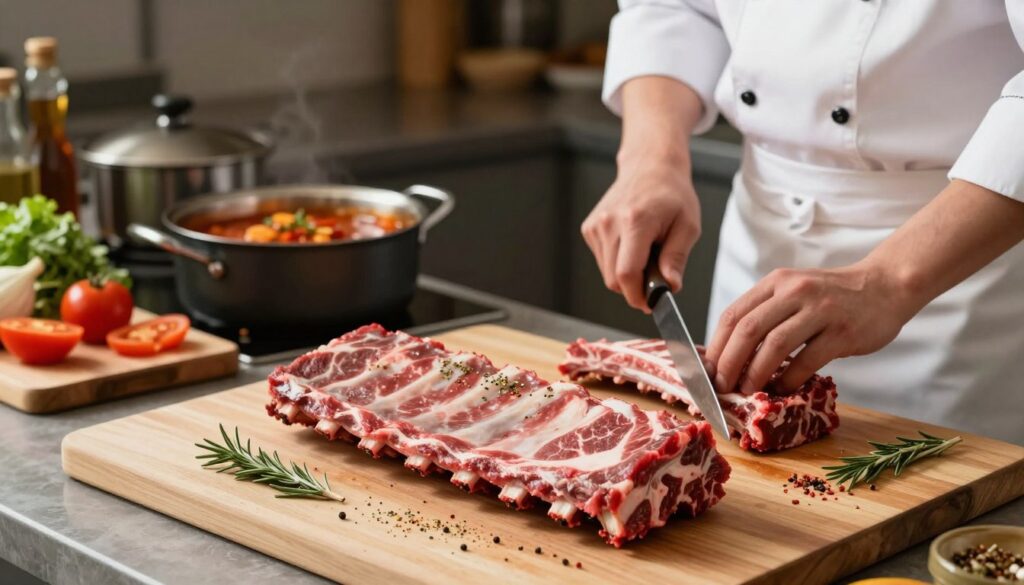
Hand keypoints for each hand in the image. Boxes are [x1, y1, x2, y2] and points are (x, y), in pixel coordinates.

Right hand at [581, 151, 700, 311]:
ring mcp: (596, 225)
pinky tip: (631, 245)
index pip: (626, 273)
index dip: (638, 296)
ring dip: (626, 274)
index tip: (651, 303)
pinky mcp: (589, 228)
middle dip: (635, 287)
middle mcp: (609, 223)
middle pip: (614, 279)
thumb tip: (670, 287)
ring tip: (645, 253)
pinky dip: (617, 262)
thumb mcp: (687, 226)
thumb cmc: (671, 194)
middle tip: (656, 275)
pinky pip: (602, 261)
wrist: (650, 167)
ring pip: (606, 273)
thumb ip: (676, 258)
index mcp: (635, 221)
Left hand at [705, 261, 916, 393]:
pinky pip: (807, 360)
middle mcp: (794, 291)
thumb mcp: (794, 291)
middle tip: (721, 386)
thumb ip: (766, 314)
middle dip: (729, 363)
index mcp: (776, 282)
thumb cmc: (833, 296)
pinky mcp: (842, 332)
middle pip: (748, 329)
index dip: (717, 346)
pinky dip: (789, 378)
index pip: (733, 314)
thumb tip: (730, 352)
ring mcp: (820, 310)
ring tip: (748, 390)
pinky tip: (782, 388)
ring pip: (774, 344)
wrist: (885, 286)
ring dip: (755, 373)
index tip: (708, 370)